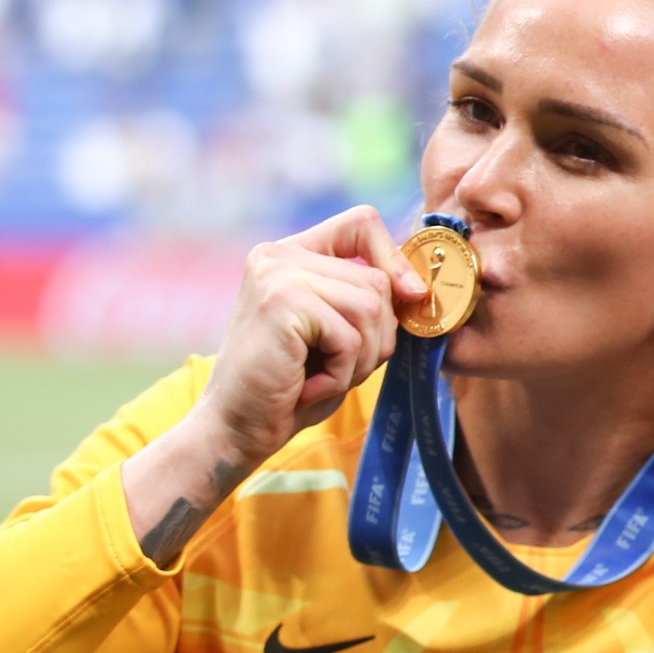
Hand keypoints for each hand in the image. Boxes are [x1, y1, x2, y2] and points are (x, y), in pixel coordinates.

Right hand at [197, 204, 426, 469]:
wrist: (235, 429)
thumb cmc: (292, 389)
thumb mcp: (338, 337)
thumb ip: (368, 304)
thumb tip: (418, 289)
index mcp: (292, 254)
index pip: (362, 223)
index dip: (395, 258)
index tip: (412, 296)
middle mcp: (279, 255)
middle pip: (378, 281)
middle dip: (377, 338)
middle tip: (336, 368)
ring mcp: (277, 274)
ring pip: (372, 309)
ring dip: (361, 359)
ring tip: (321, 377)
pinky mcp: (281, 302)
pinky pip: (350, 338)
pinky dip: (341, 374)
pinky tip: (307, 385)